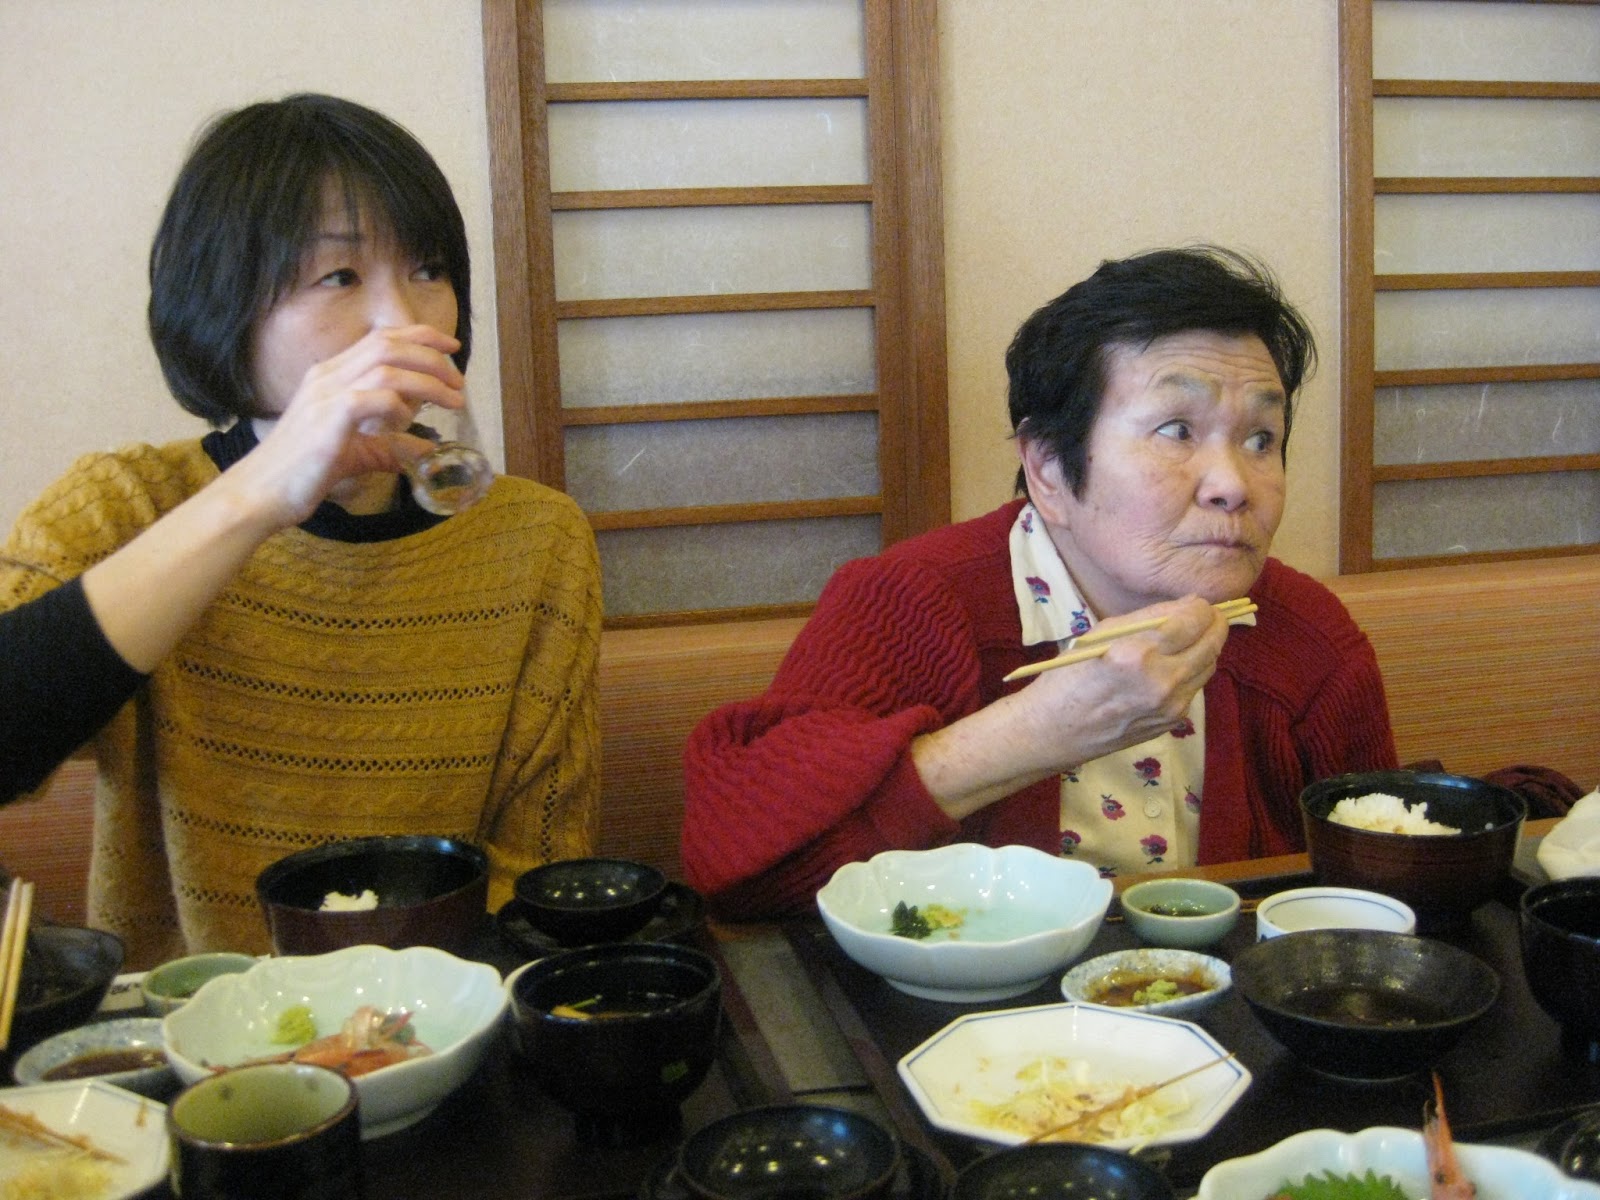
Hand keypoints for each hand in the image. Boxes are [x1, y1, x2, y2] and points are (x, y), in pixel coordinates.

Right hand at [223, 324, 464, 529]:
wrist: (261, 492)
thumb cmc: (303, 472)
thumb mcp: (356, 454)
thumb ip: (389, 447)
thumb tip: (424, 452)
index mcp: (331, 375)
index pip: (380, 339)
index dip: (420, 337)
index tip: (451, 350)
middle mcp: (328, 376)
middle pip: (389, 344)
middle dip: (432, 355)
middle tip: (459, 379)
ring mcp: (326, 395)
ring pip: (388, 367)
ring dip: (428, 381)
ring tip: (453, 399)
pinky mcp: (328, 419)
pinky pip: (374, 399)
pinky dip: (401, 407)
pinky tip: (413, 424)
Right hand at [911, 595, 1228, 820]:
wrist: (1054, 729)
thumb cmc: (1069, 674)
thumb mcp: (1101, 633)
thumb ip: (1148, 618)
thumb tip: (1188, 605)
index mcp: (1138, 652)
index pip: (1194, 619)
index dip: (1202, 606)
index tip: (1197, 602)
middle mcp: (1161, 681)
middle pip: (1212, 643)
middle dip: (1213, 624)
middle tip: (1206, 615)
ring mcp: (1170, 706)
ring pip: (1209, 666)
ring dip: (1205, 647)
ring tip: (1189, 639)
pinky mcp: (1173, 722)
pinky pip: (1194, 688)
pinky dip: (1191, 672)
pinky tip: (1171, 667)